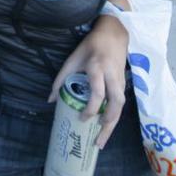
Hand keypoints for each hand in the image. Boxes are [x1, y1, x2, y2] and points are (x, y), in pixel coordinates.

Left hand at [49, 15, 127, 148]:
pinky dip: (115, 117)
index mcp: (97, 68)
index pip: (98, 92)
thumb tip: (50, 100)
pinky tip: (106, 127)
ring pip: (121, 106)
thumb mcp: (72, 59)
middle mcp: (111, 76)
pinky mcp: (124, 83)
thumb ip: (61, 79)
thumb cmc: (90, 46)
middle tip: (97, 140)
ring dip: (113, 124)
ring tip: (102, 139)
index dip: (91, 108)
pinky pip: (121, 103)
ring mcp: (120, 80)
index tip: (81, 118)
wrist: (113, 34)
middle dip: (108, 124)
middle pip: (115, 103)